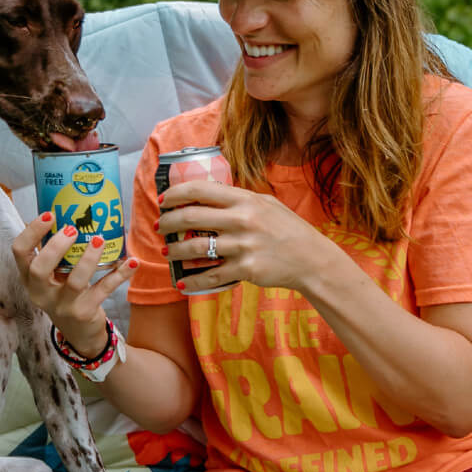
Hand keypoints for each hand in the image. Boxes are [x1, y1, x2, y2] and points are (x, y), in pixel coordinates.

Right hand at [12, 213, 138, 356]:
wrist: (79, 334)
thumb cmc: (64, 295)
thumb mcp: (52, 277)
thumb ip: (55, 253)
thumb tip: (67, 214)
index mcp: (30, 279)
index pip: (19, 253)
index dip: (32, 232)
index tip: (50, 215)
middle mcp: (42, 293)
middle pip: (39, 268)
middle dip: (56, 246)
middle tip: (72, 229)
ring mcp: (63, 305)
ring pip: (74, 281)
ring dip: (89, 258)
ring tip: (99, 239)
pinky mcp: (85, 312)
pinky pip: (104, 289)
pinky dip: (120, 274)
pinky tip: (133, 262)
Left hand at [155, 180, 334, 293]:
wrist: (312, 259)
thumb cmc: (288, 229)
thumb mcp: (266, 204)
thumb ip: (238, 199)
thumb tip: (207, 195)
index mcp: (245, 199)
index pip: (200, 189)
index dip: (175, 194)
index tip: (164, 201)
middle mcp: (242, 220)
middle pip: (191, 217)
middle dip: (168, 223)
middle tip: (160, 228)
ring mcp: (244, 245)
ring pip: (196, 247)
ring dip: (175, 252)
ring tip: (167, 254)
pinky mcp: (246, 269)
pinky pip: (211, 276)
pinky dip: (192, 281)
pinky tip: (182, 282)